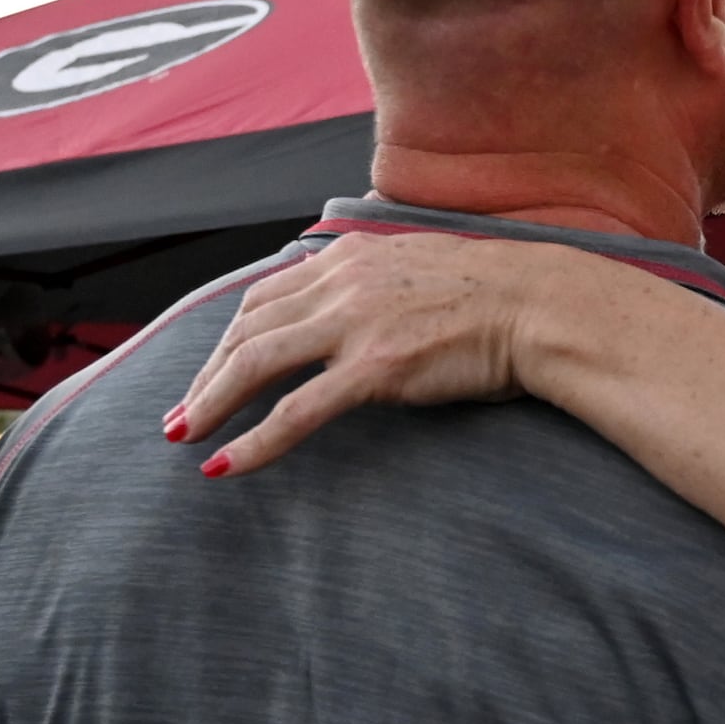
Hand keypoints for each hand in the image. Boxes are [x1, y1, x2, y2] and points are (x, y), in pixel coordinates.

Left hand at [167, 232, 563, 475]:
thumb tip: (356, 309)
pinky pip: (297, 411)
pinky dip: (254, 441)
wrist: (543, 304)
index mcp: (350, 257)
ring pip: (255, 363)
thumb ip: (377, 283)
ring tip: (186, 437)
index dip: (227, 337)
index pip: (266, 296)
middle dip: (205, 375)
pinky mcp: (375, 369)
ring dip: (210, 403)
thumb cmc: (499, 295)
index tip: (209, 370)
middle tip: (181, 415)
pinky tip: (227, 466)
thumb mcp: (421, 268)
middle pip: (247, 328)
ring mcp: (355, 324)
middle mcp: (341, 283)